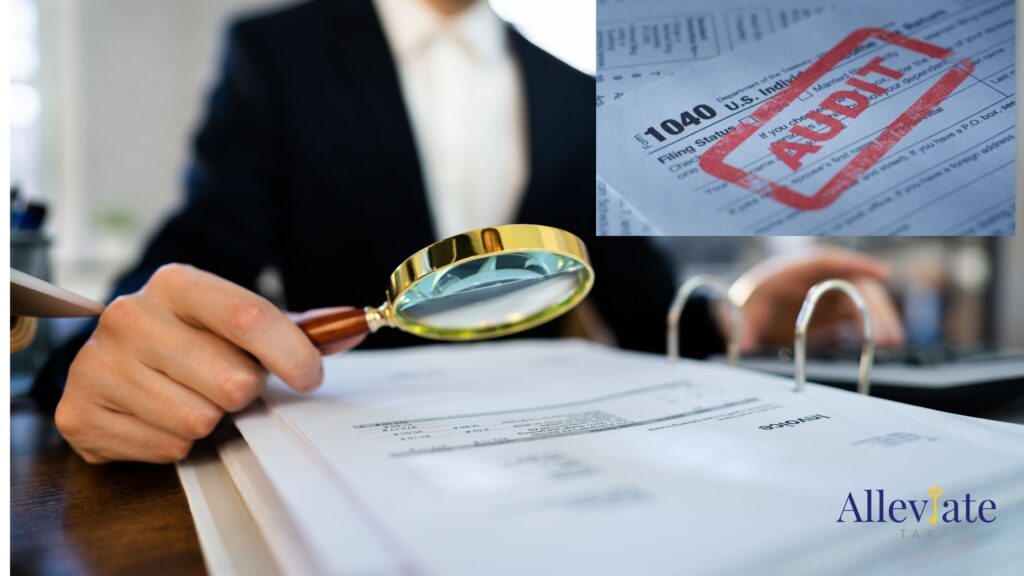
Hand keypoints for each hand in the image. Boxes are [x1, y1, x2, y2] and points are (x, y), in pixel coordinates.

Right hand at [56, 264, 364, 463]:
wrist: (117, 359)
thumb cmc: (193, 340)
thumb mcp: (239, 322)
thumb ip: (301, 326)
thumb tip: (356, 326)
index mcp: (175, 284)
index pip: (249, 316)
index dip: (292, 354)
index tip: (310, 376)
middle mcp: (128, 317)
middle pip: (232, 381)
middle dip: (243, 392)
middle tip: (226, 383)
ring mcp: (96, 365)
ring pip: (199, 420)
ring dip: (209, 419)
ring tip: (191, 397)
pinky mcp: (79, 413)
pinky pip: (167, 447)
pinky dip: (176, 442)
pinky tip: (160, 416)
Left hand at [730, 247, 904, 351]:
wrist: (745, 313)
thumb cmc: (746, 305)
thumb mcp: (741, 313)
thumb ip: (742, 328)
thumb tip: (740, 346)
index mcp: (794, 269)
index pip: (829, 260)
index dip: (857, 264)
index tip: (882, 273)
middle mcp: (818, 278)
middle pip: (853, 283)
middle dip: (873, 305)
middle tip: (886, 331)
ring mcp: (829, 293)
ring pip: (862, 300)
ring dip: (879, 318)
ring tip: (891, 341)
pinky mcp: (834, 311)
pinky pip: (859, 315)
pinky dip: (872, 327)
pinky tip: (884, 343)